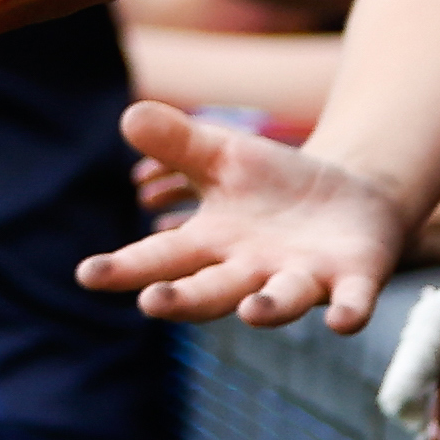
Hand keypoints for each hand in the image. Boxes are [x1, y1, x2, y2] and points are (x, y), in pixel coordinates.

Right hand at [74, 98, 407, 329]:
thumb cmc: (273, 185)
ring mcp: (302, 278)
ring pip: (281, 300)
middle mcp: (251, 270)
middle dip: (183, 299)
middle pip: (212, 290)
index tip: (88, 274)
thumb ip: (177, 141)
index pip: (162, 259)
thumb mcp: (223, 154)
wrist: (349, 198)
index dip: (126, 269)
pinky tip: (341, 322)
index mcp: (212, 244)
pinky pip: (351, 302)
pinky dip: (347, 312)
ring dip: (267, 310)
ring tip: (250, 312)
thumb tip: (130, 117)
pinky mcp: (352, 279)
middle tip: (151, 302)